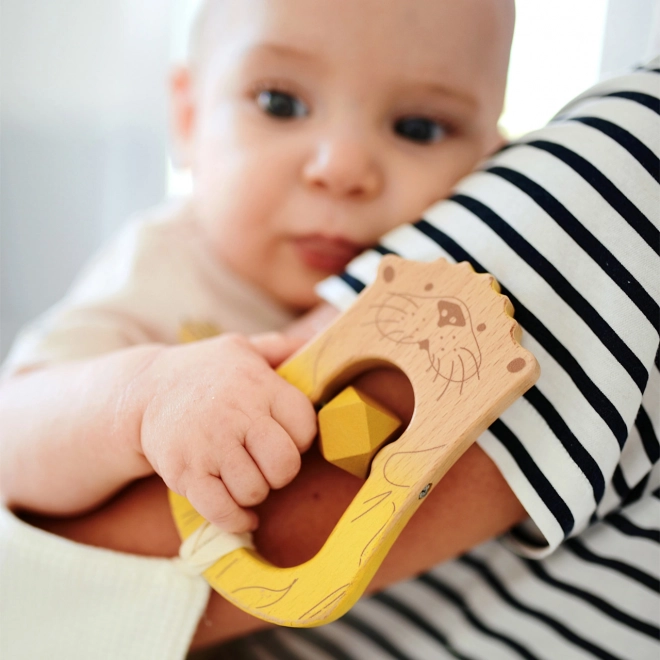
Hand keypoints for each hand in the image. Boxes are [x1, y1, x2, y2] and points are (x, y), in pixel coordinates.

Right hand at [136, 332, 315, 531]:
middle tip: (267, 461)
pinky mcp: (185, 474)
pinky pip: (223, 511)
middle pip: (285, 465)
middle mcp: (236, 415)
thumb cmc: (205, 372)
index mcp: (258, 385)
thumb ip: (281, 347)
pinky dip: (238, 520)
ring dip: (255, 491)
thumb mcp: (242, 348)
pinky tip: (243, 514)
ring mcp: (209, 446)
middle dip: (282, 471)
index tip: (286, 434)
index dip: (301, 437)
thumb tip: (316, 342)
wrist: (143, 391)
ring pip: (256, 491)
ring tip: (244, 474)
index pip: (305, 425)